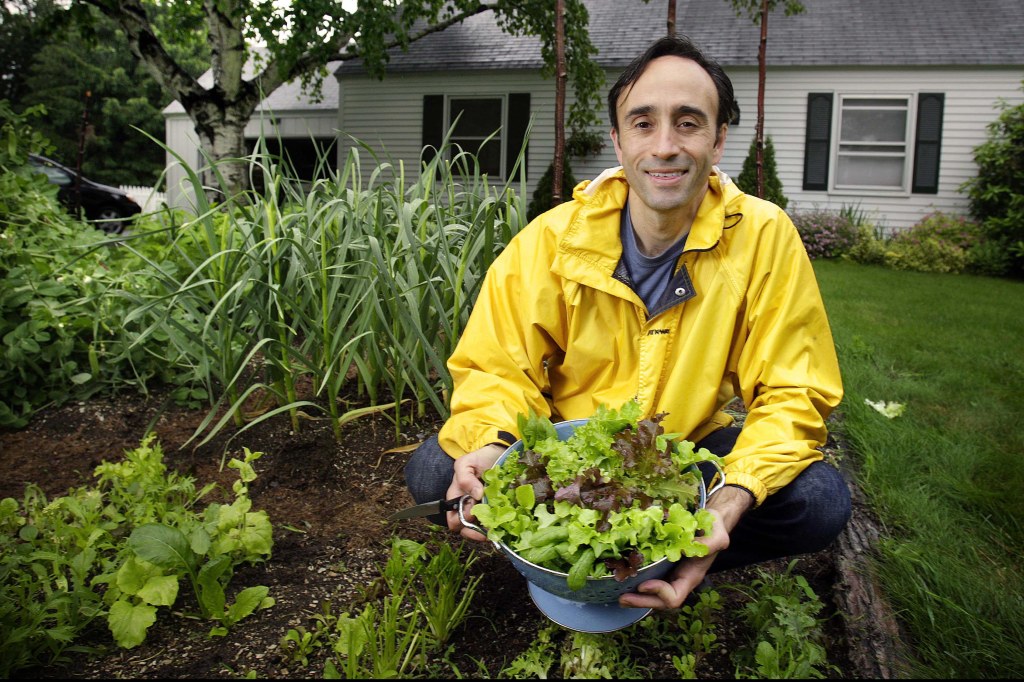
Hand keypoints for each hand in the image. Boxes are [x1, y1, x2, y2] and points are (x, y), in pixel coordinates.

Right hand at [445, 443, 504, 540]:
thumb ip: (465, 478)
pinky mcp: (497, 511)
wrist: (499, 454)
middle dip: (474, 530)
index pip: (453, 519)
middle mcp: (467, 507)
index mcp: (456, 498)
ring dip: (487, 531)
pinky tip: (503, 525)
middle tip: (487, 526)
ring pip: (480, 530)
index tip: (473, 513)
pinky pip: (496, 524)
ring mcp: (483, 511)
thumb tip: (476, 495)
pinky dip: (498, 527)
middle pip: (465, 529)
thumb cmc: (480, 458)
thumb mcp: (466, 463)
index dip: (461, 520)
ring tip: (496, 529)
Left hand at [618, 486, 752, 609]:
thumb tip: (691, 546)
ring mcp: (669, 573)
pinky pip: (648, 578)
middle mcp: (679, 579)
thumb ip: (711, 543)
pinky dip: (635, 581)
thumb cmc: (713, 528)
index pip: (675, 596)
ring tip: (619, 595)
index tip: (644, 584)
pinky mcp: (660, 564)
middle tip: (622, 598)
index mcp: (691, 576)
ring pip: (652, 594)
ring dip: (636, 597)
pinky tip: (623, 575)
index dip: (659, 593)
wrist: (710, 521)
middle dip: (641, 602)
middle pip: (660, 602)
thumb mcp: (717, 535)